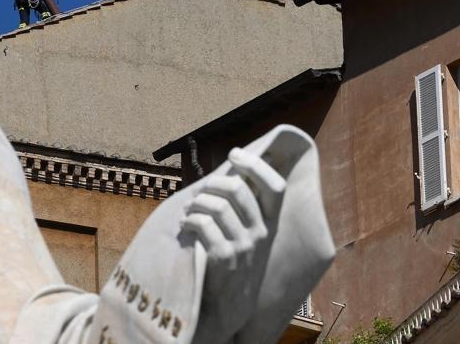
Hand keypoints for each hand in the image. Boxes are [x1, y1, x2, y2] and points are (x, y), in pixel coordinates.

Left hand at [180, 146, 286, 338]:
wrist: (228, 306)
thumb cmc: (232, 261)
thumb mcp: (247, 235)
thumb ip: (242, 209)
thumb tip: (227, 173)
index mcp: (269, 224)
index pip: (276, 187)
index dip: (256, 165)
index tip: (235, 153)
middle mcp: (261, 234)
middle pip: (238, 189)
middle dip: (212, 183)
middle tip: (199, 192)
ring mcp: (244, 247)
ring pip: (217, 206)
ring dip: (196, 203)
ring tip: (188, 211)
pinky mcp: (225, 258)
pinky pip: (204, 225)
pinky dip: (189, 220)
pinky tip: (184, 226)